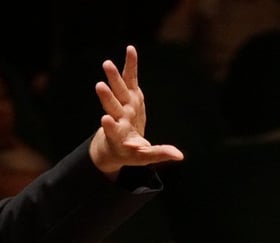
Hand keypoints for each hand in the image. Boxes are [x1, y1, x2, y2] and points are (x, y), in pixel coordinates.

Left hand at [88, 45, 183, 175]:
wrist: (117, 143)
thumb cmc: (130, 153)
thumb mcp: (144, 157)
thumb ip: (160, 154)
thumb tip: (180, 156)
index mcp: (120, 136)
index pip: (113, 131)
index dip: (109, 127)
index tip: (105, 121)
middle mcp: (119, 118)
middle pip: (112, 107)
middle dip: (106, 97)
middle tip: (99, 86)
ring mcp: (122, 105)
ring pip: (117, 90)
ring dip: (113, 77)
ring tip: (107, 63)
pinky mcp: (129, 95)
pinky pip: (129, 78)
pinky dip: (130, 65)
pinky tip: (131, 49)